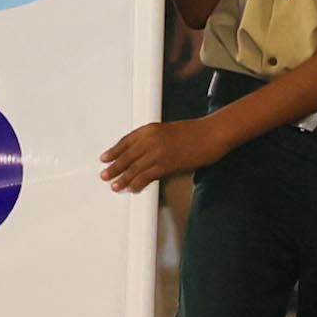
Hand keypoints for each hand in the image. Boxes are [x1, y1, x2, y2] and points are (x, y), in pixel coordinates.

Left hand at [99, 114, 232, 192]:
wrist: (212, 133)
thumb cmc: (194, 132)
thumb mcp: (169, 130)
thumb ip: (154, 139)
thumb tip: (143, 152)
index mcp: (150, 129)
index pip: (126, 141)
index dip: (114, 151)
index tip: (105, 158)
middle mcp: (151, 139)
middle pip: (127, 155)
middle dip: (114, 166)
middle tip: (104, 175)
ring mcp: (158, 151)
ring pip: (134, 167)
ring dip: (123, 178)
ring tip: (114, 185)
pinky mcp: (168, 163)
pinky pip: (148, 175)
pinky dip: (138, 183)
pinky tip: (132, 188)